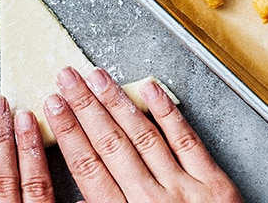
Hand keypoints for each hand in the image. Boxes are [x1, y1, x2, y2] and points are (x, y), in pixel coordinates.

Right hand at [44, 67, 243, 202]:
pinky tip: (150, 89)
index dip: (68, 132)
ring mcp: (183, 188)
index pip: (88, 166)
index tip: (54, 106)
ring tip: (98, 77)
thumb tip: (80, 197)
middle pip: (110, 143)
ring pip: (142, 136)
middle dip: (85, 106)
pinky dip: (167, 112)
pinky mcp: (213, 182)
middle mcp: (150, 201)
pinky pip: (186, 139)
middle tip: (68, 78)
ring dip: (117, 102)